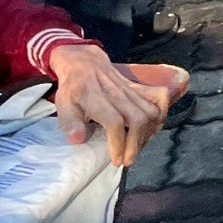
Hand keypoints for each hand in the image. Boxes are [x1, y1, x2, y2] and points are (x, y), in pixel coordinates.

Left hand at [46, 42, 186, 166]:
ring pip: (149, 112)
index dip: (118, 143)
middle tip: (127, 160)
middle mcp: (117, 93)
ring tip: (135, 148)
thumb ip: (70, 123)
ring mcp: (130, 90)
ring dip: (146, 134)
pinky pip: (158, 100)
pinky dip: (159, 117)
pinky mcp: (137, 89)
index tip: (116, 160)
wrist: (85, 62)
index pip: (114, 121)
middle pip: (137, 118)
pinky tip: (150, 131)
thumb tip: (78, 140)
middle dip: (136, 144)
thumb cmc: (73, 88)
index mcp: (96, 98)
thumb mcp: (62, 104)